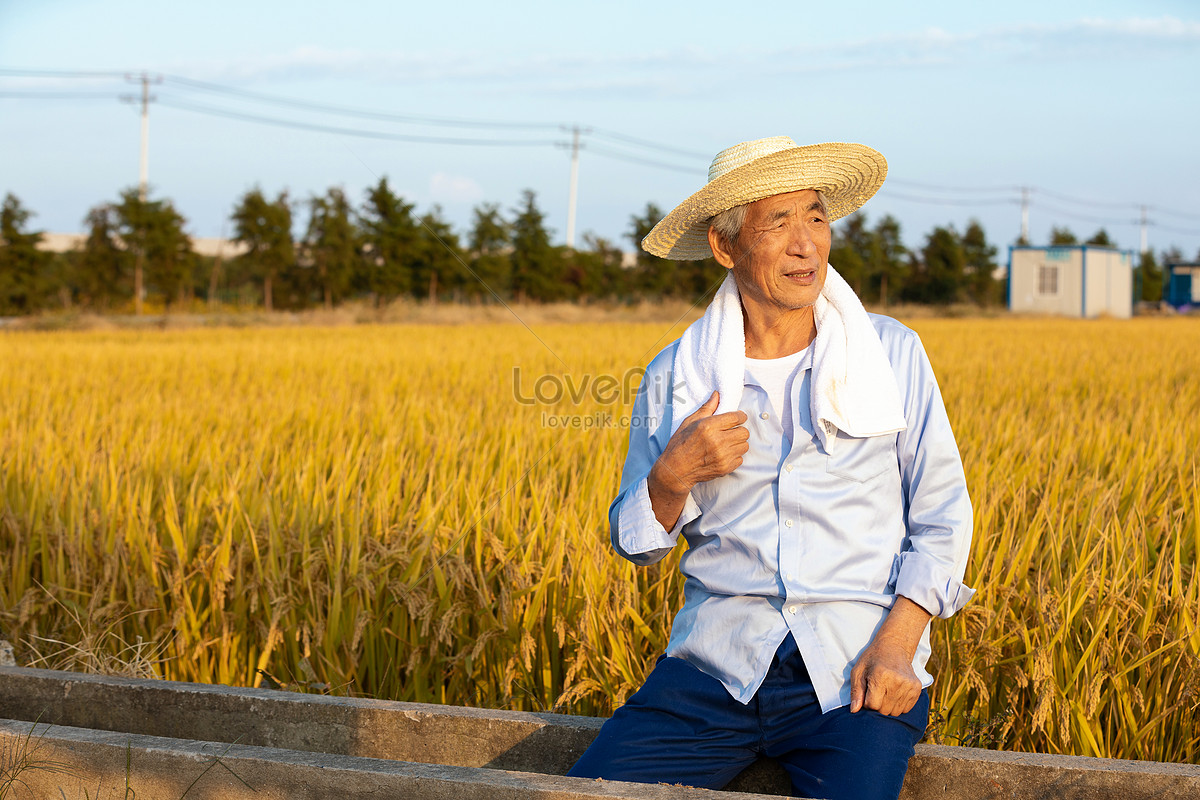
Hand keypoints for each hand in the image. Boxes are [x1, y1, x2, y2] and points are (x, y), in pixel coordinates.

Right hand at [646, 391, 748, 528]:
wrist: (676, 470)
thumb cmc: (680, 444)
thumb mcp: (690, 422)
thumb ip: (707, 408)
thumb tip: (717, 395)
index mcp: (708, 426)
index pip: (737, 417)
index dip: (739, 416)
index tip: (737, 418)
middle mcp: (717, 441)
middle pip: (744, 432)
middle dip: (739, 430)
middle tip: (730, 432)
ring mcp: (722, 456)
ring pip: (745, 445)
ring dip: (738, 443)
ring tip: (727, 443)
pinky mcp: (725, 468)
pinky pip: (740, 459)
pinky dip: (734, 456)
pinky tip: (724, 454)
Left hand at [849, 597, 930, 715]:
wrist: (895, 647)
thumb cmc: (873, 659)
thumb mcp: (858, 670)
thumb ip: (856, 691)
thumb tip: (854, 710)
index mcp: (881, 676)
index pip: (872, 705)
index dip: (867, 702)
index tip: (867, 692)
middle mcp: (898, 681)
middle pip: (884, 710)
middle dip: (877, 705)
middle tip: (876, 691)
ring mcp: (909, 686)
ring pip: (895, 712)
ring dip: (888, 706)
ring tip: (885, 691)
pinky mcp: (917, 689)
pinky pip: (906, 709)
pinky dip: (898, 705)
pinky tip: (894, 692)